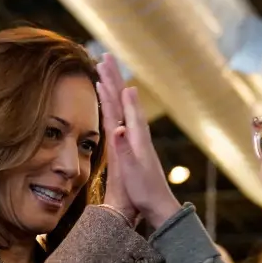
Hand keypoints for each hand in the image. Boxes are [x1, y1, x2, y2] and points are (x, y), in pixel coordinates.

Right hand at [97, 55, 138, 223]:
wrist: (158, 205)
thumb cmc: (145, 192)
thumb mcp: (133, 172)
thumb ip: (125, 150)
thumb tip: (118, 128)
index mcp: (135, 137)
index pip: (121, 105)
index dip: (111, 86)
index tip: (103, 66)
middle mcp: (137, 133)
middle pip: (123, 99)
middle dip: (113, 77)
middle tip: (104, 56)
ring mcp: (137, 138)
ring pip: (124, 105)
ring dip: (115, 86)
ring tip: (107, 71)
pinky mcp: (135, 144)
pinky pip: (124, 116)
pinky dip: (119, 104)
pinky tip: (119, 100)